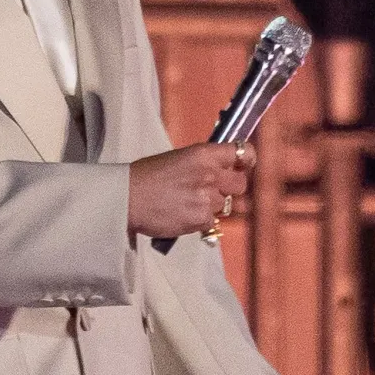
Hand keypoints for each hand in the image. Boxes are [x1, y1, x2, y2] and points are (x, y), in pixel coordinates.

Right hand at [127, 142, 253, 239]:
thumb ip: (203, 163)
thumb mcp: (178, 158)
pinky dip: (201, 220)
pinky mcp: (200, 220)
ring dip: (213, 205)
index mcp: (204, 154)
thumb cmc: (147, 174)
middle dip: (231, 187)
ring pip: (225, 205)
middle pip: (240, 184)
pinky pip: (212, 222)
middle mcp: (210, 175)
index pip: (242, 153)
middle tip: (216, 189)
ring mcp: (207, 199)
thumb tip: (219, 169)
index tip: (243, 165)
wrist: (128, 197)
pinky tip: (185, 214)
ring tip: (192, 203)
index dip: (247, 160)